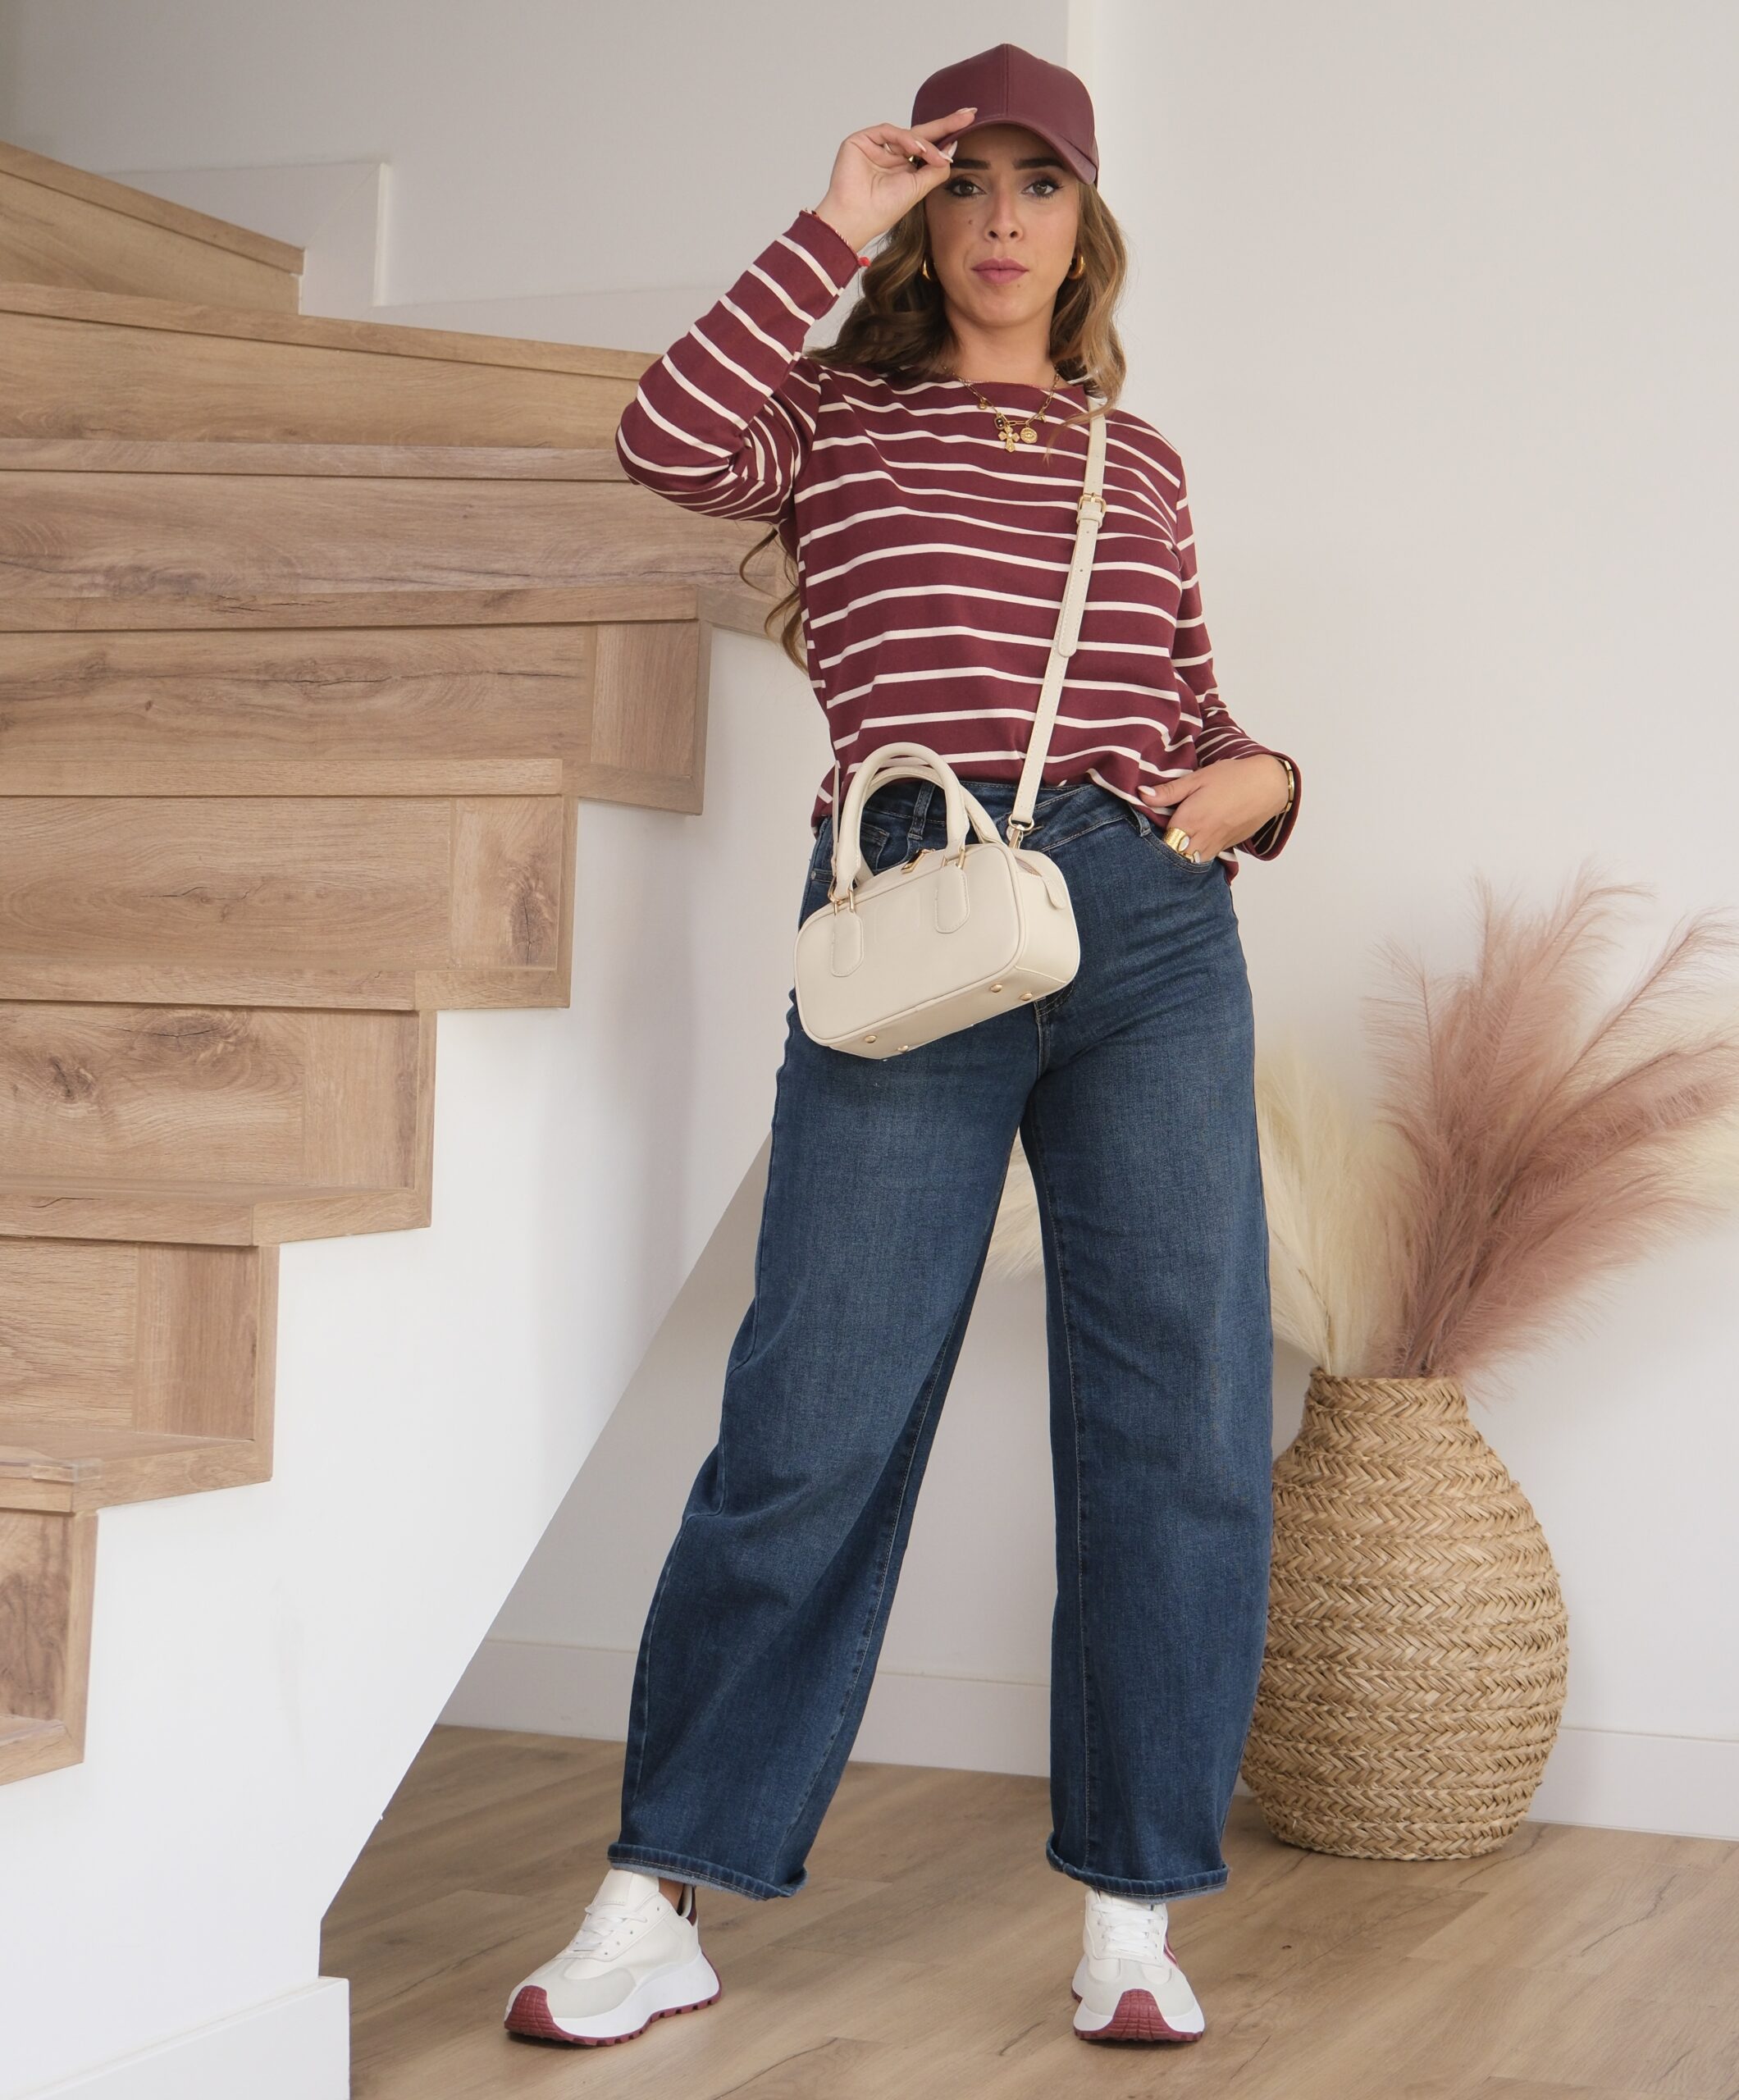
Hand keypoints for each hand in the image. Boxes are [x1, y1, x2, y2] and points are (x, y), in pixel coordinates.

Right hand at [811, 106, 978, 252]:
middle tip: (967, 115)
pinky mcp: (861, 140)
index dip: (947, 135)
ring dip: (925, 143)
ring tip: (937, 156)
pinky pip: (889, 132)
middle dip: (945, 124)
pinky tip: (917, 149)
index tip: (970, 122)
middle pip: (921, 134)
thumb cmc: (882, 210)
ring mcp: (876, 146)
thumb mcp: (919, 188)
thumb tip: (953, 147)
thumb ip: (936, 167)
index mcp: (903, 167)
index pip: (928, 147)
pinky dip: (905, 139)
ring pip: (907, 134)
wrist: (857, 218)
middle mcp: (890, 154)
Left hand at [1139, 755, 1290, 860]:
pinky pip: (1205, 859)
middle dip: (1164, 851)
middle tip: (1157, 839)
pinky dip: (1195, 855)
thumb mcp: (1198, 778)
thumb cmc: (1232, 778)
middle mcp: (1201, 839)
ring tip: (1173, 843)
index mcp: (1190, 821)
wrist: (1268, 786)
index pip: (1162, 843)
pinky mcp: (1226, 848)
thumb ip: (1169, 791)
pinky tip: (1191, 843)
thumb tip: (1142, 794)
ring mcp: (1215, 846)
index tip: (1146, 831)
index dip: (1152, 839)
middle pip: (1174, 858)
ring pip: (1189, 862)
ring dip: (1179, 856)